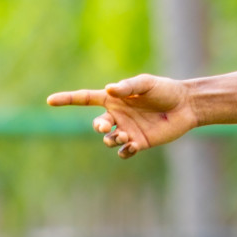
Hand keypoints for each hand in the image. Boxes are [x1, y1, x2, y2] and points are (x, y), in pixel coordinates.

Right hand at [47, 74, 197, 158]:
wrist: (186, 106)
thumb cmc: (165, 90)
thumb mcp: (147, 84)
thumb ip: (129, 87)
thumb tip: (110, 89)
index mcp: (114, 99)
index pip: (85, 98)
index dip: (67, 99)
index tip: (50, 100)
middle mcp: (117, 115)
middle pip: (97, 124)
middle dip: (98, 127)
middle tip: (106, 126)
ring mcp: (127, 130)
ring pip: (109, 140)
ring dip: (113, 139)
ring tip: (127, 136)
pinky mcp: (140, 142)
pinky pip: (124, 152)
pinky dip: (125, 151)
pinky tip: (133, 146)